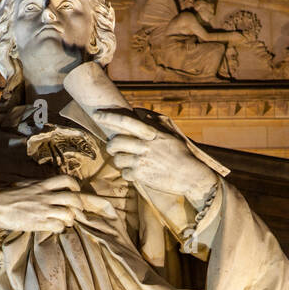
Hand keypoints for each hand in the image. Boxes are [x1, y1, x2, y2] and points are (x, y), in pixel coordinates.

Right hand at [0, 175, 117, 235]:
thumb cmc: (10, 196)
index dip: (77, 188)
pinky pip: (59, 226)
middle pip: (74, 198)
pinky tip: (55, 227)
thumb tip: (54, 186)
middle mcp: (45, 196)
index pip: (68, 181)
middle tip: (81, 211)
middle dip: (81, 205)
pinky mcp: (38, 223)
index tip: (77, 193)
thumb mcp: (27, 185)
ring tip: (65, 220)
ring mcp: (42, 210)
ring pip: (69, 214)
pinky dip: (61, 228)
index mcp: (43, 185)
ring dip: (71, 218)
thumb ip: (42, 186)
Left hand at [93, 109, 217, 204]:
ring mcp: (141, 161)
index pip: (126, 121)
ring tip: (129, 163)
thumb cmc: (182, 155)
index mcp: (151, 133)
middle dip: (111, 146)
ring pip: (117, 159)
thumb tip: (141, 113)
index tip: (97, 114)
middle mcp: (145, 146)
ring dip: (120, 161)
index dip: (109, 117)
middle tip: (113, 148)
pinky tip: (137, 174)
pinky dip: (128, 175)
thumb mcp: (171, 135)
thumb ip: (155, 125)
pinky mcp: (141, 176)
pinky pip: (124, 174)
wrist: (191, 176)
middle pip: (115, 142)